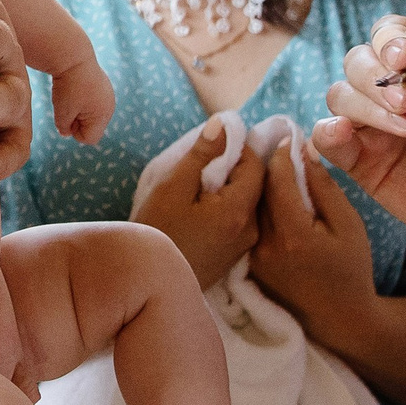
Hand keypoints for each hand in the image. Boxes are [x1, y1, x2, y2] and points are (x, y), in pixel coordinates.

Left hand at [51, 58, 115, 144]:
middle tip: (67, 105)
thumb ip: (64, 128)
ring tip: (71, 96)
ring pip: (92, 114)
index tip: (66, 117)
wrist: (72, 56)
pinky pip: (92, 102)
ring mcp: (108, 94)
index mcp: (103, 115)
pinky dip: (83, 100)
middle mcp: (110, 106)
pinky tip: (76, 88)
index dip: (75, 132)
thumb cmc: (67, 87)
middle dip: (78, 122)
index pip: (89, 138)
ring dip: (80, 111)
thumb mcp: (62, 112)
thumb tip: (67, 132)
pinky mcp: (103, 85)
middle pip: (92, 127)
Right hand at [131, 115, 265, 288]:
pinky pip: (243, 219)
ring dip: (235, 186)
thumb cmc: (155, 232)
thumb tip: (224, 124)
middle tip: (210, 160)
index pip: (256, 165)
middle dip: (238, 166)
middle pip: (257, 185)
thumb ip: (201, 154)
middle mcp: (252, 229)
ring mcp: (246, 245)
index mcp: (239, 210)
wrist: (147, 281)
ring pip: (251, 202)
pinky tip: (208, 205)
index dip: (240, 147)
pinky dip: (232, 205)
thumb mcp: (172, 187)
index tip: (217, 143)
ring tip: (207, 181)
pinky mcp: (236, 255)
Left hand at [249, 134, 379, 345]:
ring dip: (255, 183)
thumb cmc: (351, 270)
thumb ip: (325, 187)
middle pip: (257, 190)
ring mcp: (252, 257)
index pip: (278, 178)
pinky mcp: (247, 265)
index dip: (282, 153)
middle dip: (264, 164)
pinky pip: (246, 225)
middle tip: (272, 142)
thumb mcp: (348, 225)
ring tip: (266, 164)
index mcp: (293, 233)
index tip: (288, 137)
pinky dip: (252, 206)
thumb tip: (304, 151)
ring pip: (248, 206)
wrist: (338, 319)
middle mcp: (265, 245)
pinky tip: (261, 195)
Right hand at [311, 15, 405, 252]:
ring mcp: (378, 127)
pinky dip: (325, 132)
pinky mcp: (365, 163)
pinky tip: (341, 134)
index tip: (402, 60)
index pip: (394, 33)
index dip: (390, 39)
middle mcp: (399, 90)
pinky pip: (328, 140)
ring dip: (363, 105)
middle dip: (375, 77)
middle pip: (359, 60)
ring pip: (340, 95)